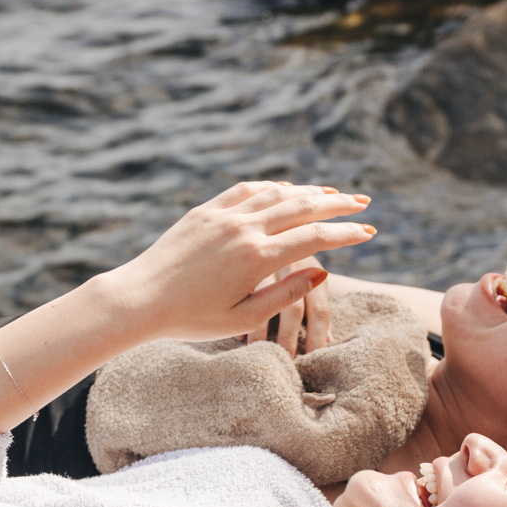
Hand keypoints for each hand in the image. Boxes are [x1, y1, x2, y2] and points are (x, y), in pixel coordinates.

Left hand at [109, 181, 371, 345]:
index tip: (368, 232)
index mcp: (256, 259)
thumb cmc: (190, 319)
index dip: (345, 233)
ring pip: (276, 193)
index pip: (314, 238)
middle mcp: (243, 229)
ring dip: (308, 191)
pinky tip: (285, 188)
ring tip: (332, 192)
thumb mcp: (243, 317)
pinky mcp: (204, 212)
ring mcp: (222, 216)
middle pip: (302, 207)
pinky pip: (246, 190)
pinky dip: (272, 187)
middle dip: (336, 203)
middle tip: (363, 203)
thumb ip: (284, 294)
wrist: (138, 299)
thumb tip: (320, 273)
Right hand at [244, 263, 333, 354]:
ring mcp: (267, 263)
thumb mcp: (309, 281)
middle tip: (285, 360)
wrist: (275, 235)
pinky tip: (238, 335)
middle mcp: (292, 265)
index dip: (317, 336)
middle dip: (289, 338)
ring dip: (262, 331)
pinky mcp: (244, 264)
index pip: (320, 310)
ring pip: (265, 301)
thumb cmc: (296, 268)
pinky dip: (240, 316)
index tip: (312, 358)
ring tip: (260, 352)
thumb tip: (328, 340)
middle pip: (293, 307)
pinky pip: (242, 293)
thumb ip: (317, 309)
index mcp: (314, 271)